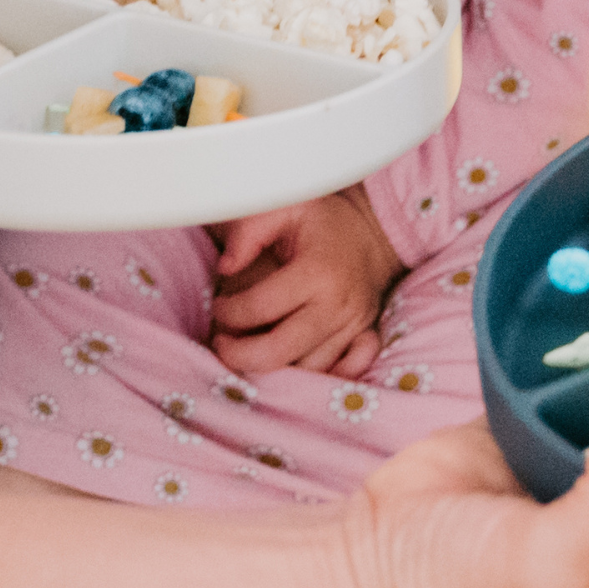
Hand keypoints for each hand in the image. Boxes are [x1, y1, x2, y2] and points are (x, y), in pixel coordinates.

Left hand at [212, 187, 400, 375]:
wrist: (371, 236)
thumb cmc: (321, 221)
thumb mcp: (285, 207)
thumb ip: (249, 232)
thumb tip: (225, 267)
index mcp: (318, 270)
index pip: (261, 306)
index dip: (228, 311)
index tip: (217, 306)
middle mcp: (338, 305)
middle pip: (281, 351)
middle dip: (240, 355)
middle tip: (222, 344)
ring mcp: (353, 328)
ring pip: (305, 371)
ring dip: (270, 370)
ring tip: (247, 351)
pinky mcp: (362, 341)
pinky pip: (337, 375)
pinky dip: (309, 379)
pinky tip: (286, 368)